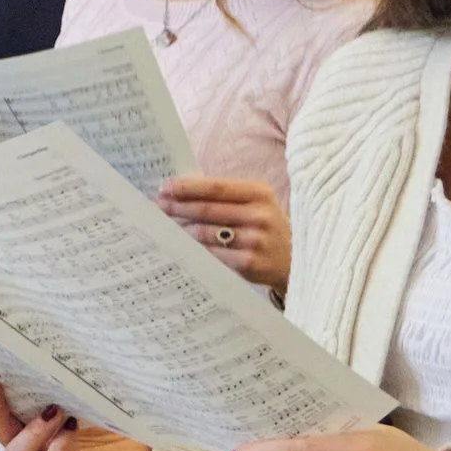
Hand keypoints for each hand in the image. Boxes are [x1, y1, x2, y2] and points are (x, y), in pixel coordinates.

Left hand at [158, 176, 289, 290]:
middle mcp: (260, 215)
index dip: (187, 187)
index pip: (216, 187)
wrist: (292, 259)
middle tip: (158, 206)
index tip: (164, 187)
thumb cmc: (265, 226)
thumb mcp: (256, 203)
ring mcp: (255, 241)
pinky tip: (181, 245)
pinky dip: (193, 248)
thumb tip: (180, 190)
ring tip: (165, 226)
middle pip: (207, 209)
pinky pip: (211, 254)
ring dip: (181, 229)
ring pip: (206, 233)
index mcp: (260, 193)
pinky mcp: (249, 263)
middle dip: (178, 207)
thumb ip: (225, 195)